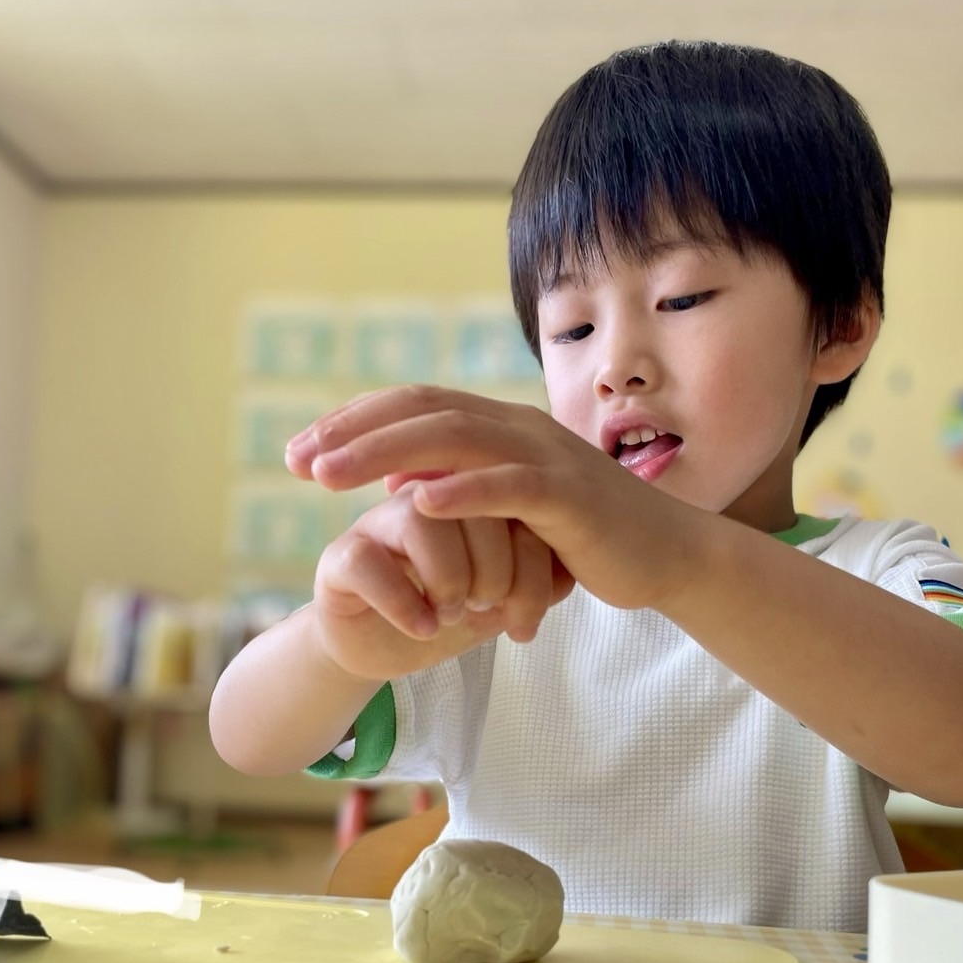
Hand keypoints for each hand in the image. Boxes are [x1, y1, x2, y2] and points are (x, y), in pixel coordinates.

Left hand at [288, 385, 696, 614]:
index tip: (301, 449)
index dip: (354, 421)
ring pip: (454, 439)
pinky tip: (415, 500)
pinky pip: (509, 486)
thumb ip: (463, 488)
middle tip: (296, 459)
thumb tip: (403, 479)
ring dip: (384, 453)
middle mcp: (519, 429)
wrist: (667, 556)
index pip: (416, 406)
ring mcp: (545, 458)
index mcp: (501, 429)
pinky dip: (462, 490)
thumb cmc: (585, 538)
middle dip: (352, 433)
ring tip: (330, 475)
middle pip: (423, 413)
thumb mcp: (511, 511)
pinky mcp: (569, 497)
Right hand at [311, 479, 572, 681]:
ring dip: (449, 580)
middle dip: (494, 572)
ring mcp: (378, 524)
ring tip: (450, 615)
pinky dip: (405, 603)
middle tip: (486, 610)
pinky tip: (423, 628)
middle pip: (471, 505)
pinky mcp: (341, 558)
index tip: (524, 620)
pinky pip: (370, 562)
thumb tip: (568, 574)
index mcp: (467, 498)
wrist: (386, 651)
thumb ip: (537, 580)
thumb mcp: (503, 602)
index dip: (532, 565)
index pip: (513, 503)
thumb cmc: (449, 615)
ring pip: (420, 522)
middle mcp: (423, 499)